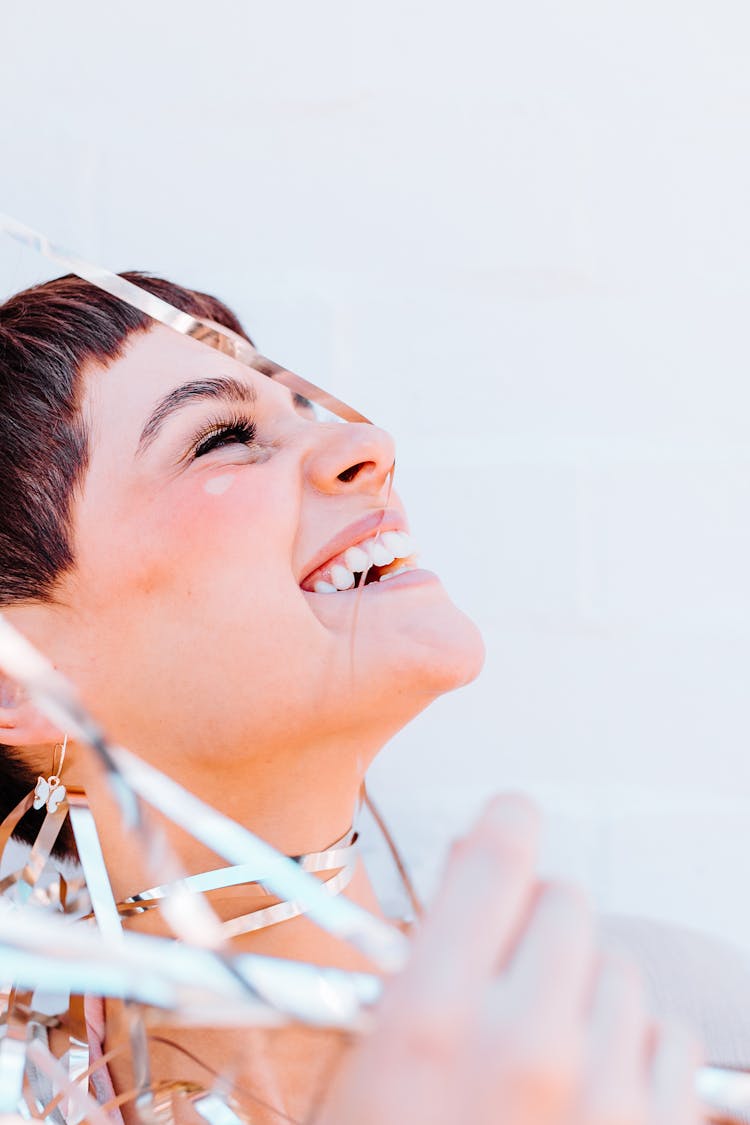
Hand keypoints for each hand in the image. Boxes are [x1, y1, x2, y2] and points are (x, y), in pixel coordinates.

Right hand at [318, 795, 703, 1124]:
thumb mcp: (355, 1083)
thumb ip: (408, 976)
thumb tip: (463, 885)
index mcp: (431, 1025)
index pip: (498, 856)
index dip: (502, 826)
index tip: (503, 826)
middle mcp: (529, 1049)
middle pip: (566, 902)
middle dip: (532, 921)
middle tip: (499, 969)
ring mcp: (606, 1100)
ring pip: (620, 969)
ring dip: (582, 987)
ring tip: (539, 1048)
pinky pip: (668, 1037)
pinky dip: (633, 1045)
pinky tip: (588, 1087)